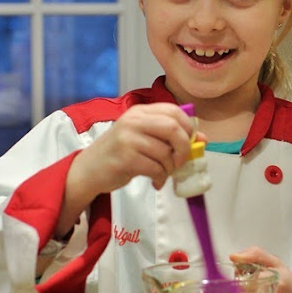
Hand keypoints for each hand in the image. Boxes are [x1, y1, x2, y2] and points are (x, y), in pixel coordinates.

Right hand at [58, 103, 205, 235]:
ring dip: (170, 168)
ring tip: (162, 174)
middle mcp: (134, 121)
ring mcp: (128, 138)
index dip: (189, 128)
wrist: (89, 169)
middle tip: (180, 162)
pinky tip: (155, 181)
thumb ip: (170, 136)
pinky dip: (160, 178)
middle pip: (174, 129)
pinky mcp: (125, 157)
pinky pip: (155, 168)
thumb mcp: (143, 138)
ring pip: (166, 153)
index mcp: (140, 111)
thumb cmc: (119, 153)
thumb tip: (202, 138)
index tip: (190, 142)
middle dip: (184, 149)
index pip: (174, 111)